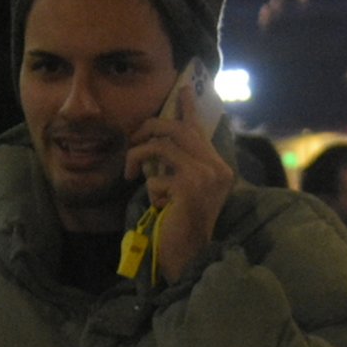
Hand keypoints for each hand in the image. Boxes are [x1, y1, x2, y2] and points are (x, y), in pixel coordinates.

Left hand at [124, 77, 233, 280]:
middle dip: (147, 130)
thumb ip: (173, 169)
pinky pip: (157, 174)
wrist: (190, 258)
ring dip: (139, 157)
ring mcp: (206, 176)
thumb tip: (153, 148)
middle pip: (177, 129)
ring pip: (163, 146)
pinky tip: (157, 204)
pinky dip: (149, 188)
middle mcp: (217, 167)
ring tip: (130, 175)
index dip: (187, 109)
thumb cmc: (179, 228)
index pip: (198, 130)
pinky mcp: (191, 188)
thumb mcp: (176, 192)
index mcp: (216, 167)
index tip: (182, 88)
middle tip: (131, 144)